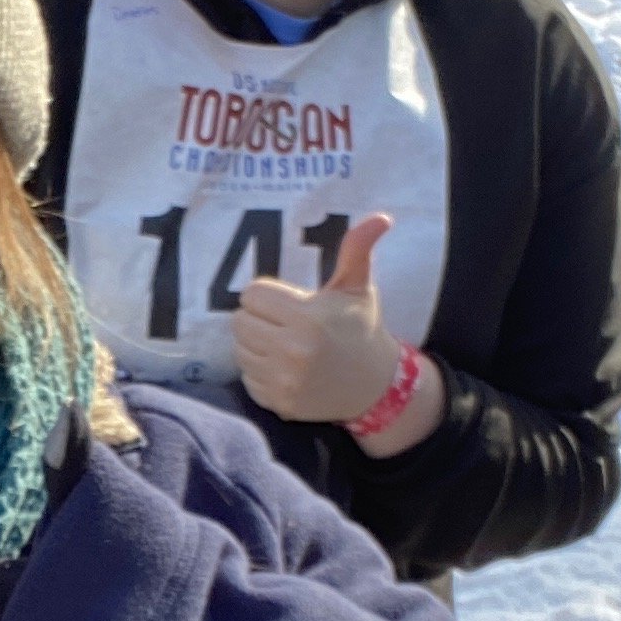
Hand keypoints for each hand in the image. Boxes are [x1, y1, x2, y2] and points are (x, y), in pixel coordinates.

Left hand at [232, 214, 443, 453]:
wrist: (376, 385)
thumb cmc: (362, 329)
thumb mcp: (359, 287)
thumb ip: (358, 249)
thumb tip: (381, 218)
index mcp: (308, 318)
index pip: (252, 294)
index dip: (267, 295)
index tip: (287, 302)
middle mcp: (293, 351)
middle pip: (240, 321)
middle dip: (258, 318)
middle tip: (282, 322)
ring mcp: (284, 381)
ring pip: (239, 350)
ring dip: (255, 344)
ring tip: (282, 343)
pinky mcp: (279, 403)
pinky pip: (247, 378)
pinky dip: (260, 371)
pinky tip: (284, 367)